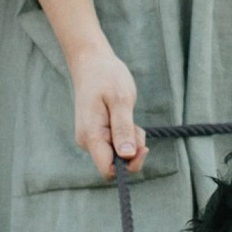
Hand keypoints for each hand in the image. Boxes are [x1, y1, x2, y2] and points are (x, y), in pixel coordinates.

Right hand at [65, 35, 141, 181]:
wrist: (91, 62)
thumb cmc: (106, 77)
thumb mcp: (121, 100)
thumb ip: (123, 129)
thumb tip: (127, 156)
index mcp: (91, 135)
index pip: (107, 169)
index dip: (128, 166)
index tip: (143, 148)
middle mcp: (87, 141)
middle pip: (114, 164)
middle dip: (132, 151)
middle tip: (137, 125)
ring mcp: (91, 138)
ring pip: (117, 154)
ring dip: (130, 140)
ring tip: (128, 115)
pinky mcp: (96, 133)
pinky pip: (115, 144)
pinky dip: (125, 135)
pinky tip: (124, 116)